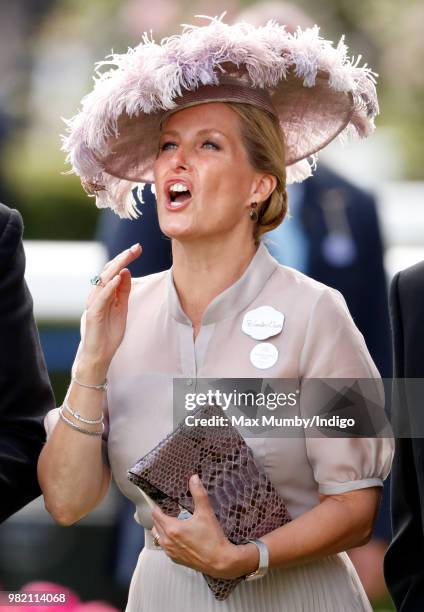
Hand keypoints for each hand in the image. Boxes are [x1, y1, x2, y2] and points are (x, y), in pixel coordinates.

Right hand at [77, 243, 141, 378]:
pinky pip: (101, 298)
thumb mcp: (122, 308)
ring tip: (127, 257)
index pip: (114, 270)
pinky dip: (109, 287)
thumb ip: (123, 291)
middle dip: (122, 258)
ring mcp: (93, 304)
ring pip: (103, 281)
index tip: (137, 248)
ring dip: (116, 268)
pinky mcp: (93, 314)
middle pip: (108, 271)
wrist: (100, 355)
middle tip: (135, 248)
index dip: (125, 259)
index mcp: (104, 293)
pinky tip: (118, 279)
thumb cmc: (109, 333)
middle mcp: (96, 295)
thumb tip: (127, 272)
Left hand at [151, 474, 256, 578]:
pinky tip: (178, 535)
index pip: (155, 514)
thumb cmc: (213, 538)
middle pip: (155, 525)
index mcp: (172, 529)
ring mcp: (170, 552)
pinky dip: (167, 539)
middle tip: (168, 509)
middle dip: (159, 516)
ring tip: (172, 521)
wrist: (220, 561)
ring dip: (162, 528)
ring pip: (159, 536)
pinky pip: (165, 547)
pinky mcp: (175, 559)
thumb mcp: (205, 512)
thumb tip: (194, 478)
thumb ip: (198, 493)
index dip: (157, 506)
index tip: (161, 501)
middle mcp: (167, 542)